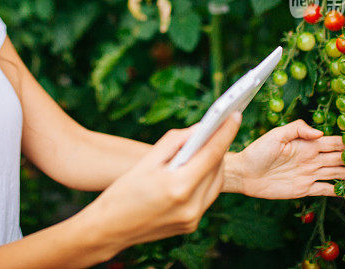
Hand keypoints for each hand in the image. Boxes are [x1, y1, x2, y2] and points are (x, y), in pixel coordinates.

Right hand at [83, 113, 241, 256]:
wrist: (109, 229)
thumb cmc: (123, 191)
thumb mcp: (146, 160)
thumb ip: (175, 142)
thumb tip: (199, 129)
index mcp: (178, 187)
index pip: (212, 154)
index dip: (225, 132)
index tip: (235, 115)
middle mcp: (191, 206)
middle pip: (217, 169)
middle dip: (219, 146)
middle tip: (219, 127)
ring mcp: (192, 219)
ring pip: (215, 184)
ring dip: (214, 164)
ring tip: (209, 146)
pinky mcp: (191, 226)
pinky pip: (206, 197)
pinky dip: (205, 180)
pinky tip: (198, 168)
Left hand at [224, 119, 344, 198]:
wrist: (244, 173)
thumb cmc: (257, 151)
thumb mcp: (276, 135)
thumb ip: (298, 129)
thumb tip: (320, 133)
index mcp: (307, 144)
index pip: (334, 142)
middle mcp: (312, 158)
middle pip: (340, 158)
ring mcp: (309, 174)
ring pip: (337, 173)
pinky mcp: (304, 188)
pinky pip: (326, 189)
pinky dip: (341, 191)